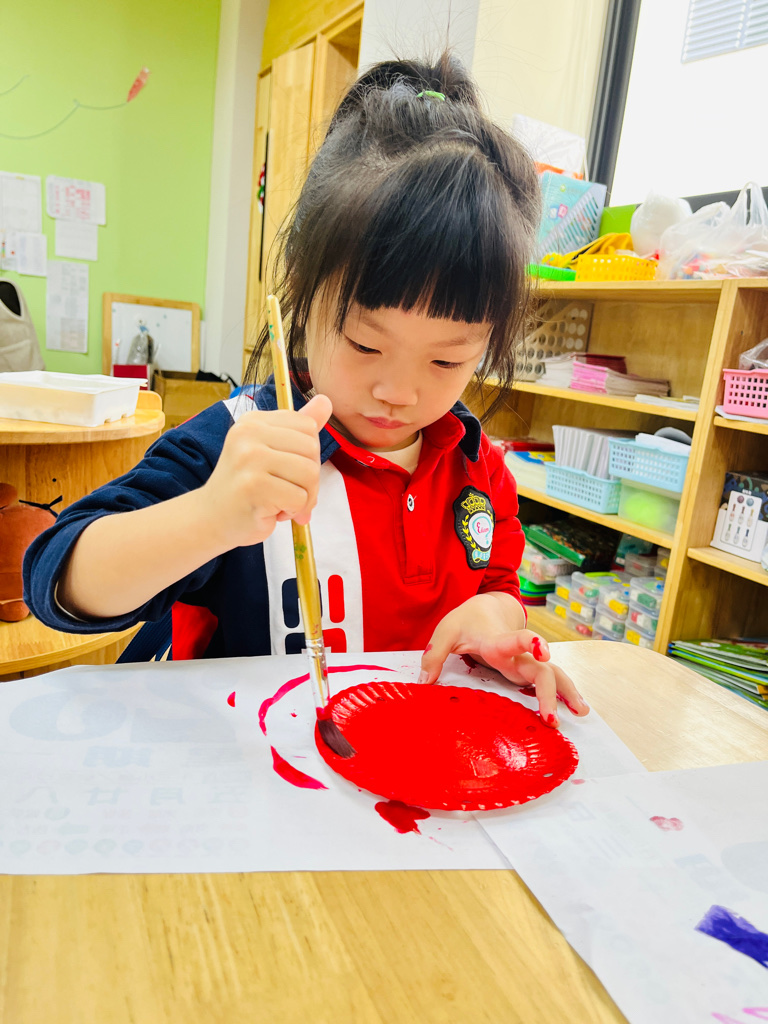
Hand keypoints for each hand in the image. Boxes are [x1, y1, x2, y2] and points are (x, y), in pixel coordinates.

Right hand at [199, 394, 331, 549]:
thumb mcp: (270, 451)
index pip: (308, 426)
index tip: (287, 471)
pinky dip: (293, 511)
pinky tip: (272, 512)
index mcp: (253, 420)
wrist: (211, 519)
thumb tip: (326, 400)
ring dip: (303, 498)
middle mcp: (248, 433)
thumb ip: (298, 428)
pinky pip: (299, 498)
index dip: (308, 455)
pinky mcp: (253, 486)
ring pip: (309, 474)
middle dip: (309, 479)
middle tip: (286, 492)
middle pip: (312, 449)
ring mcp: (249, 458)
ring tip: (279, 502)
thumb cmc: (245, 488)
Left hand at [418, 592, 589, 727]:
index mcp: (498, 642)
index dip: (530, 644)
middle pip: (542, 670)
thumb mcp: (446, 631)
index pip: (517, 641)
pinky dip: (564, 694)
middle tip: (551, 719)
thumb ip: (433, 654)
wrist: (488, 607)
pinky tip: (575, 709)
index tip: (543, 652)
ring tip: (580, 712)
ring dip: (567, 693)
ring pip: (553, 675)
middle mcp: (518, 654)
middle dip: (550, 692)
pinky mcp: (527, 671)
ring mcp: (526, 663)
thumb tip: (423, 683)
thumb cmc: (467, 620)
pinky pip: (550, 681)